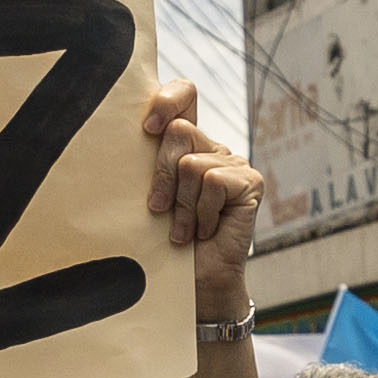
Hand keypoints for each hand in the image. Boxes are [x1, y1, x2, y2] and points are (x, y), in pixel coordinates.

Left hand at [141, 79, 263, 318]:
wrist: (194, 284)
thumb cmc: (162, 242)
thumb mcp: (148, 195)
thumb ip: (145, 162)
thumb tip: (127, 131)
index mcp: (185, 144)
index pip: (184, 94)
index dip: (168, 99)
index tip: (147, 128)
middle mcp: (212, 148)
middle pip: (179, 132)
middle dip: (162, 176)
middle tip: (160, 211)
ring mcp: (234, 163)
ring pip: (192, 164)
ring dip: (182, 205)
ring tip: (184, 230)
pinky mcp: (250, 182)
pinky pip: (214, 182)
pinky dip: (202, 212)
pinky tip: (206, 230)